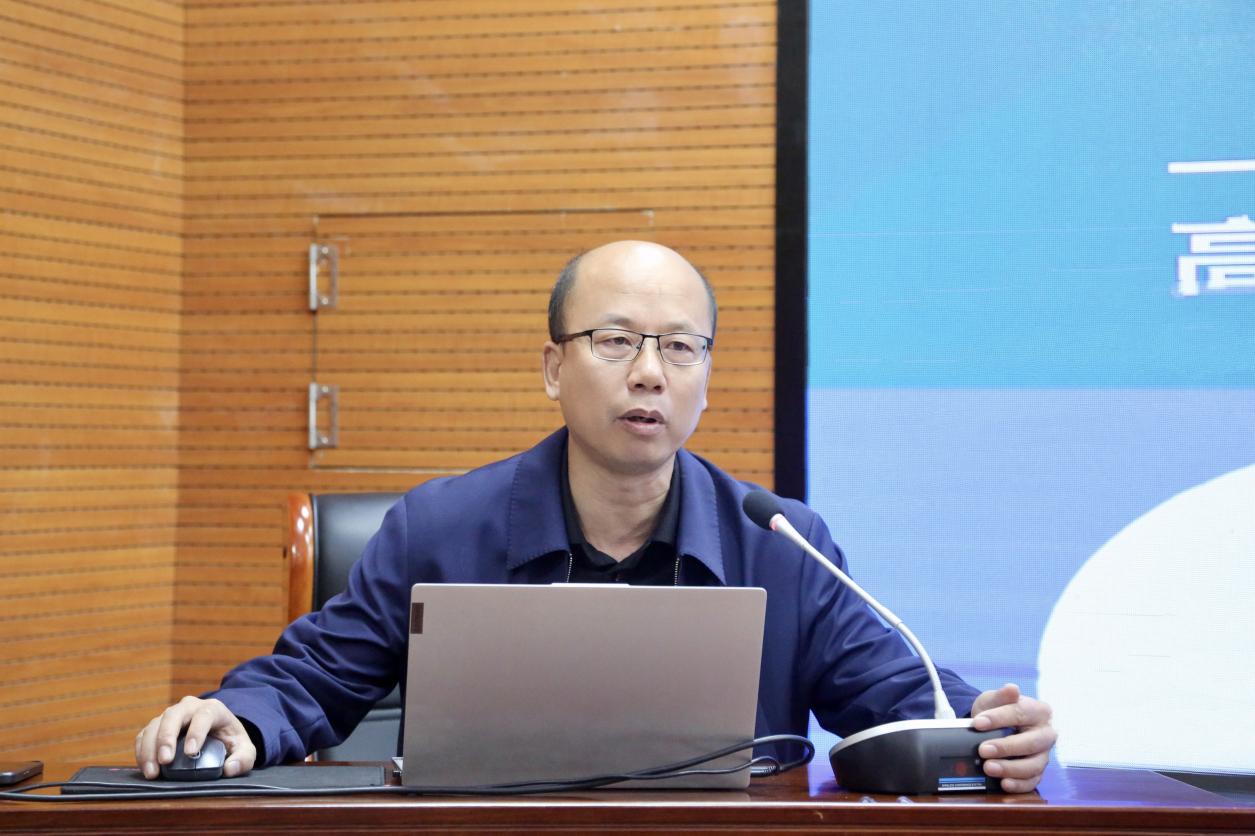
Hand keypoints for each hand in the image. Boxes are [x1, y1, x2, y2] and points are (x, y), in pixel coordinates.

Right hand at [135, 696, 256, 779]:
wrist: (217, 733)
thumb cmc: (230, 741)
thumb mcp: (245, 749)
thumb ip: (243, 759)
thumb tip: (229, 769)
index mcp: (214, 709)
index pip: (204, 715)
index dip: (196, 732)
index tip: (191, 753)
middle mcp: (190, 707)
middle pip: (174, 715)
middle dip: (167, 737)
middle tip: (165, 760)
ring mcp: (171, 715)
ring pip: (155, 724)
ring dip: (150, 748)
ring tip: (153, 772)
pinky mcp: (157, 726)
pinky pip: (144, 735)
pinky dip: (142, 751)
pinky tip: (146, 768)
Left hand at [970, 683, 1056, 792]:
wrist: (995, 727)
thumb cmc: (997, 711)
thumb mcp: (994, 700)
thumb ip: (1001, 695)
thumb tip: (1012, 688)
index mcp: (1039, 711)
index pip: (1020, 713)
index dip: (998, 718)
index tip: (977, 723)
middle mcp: (1046, 734)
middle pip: (1031, 742)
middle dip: (1005, 747)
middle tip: (983, 749)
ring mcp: (1044, 754)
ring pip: (1033, 765)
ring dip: (1010, 768)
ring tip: (988, 768)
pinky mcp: (1038, 772)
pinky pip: (1032, 781)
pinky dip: (1018, 784)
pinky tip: (1004, 783)